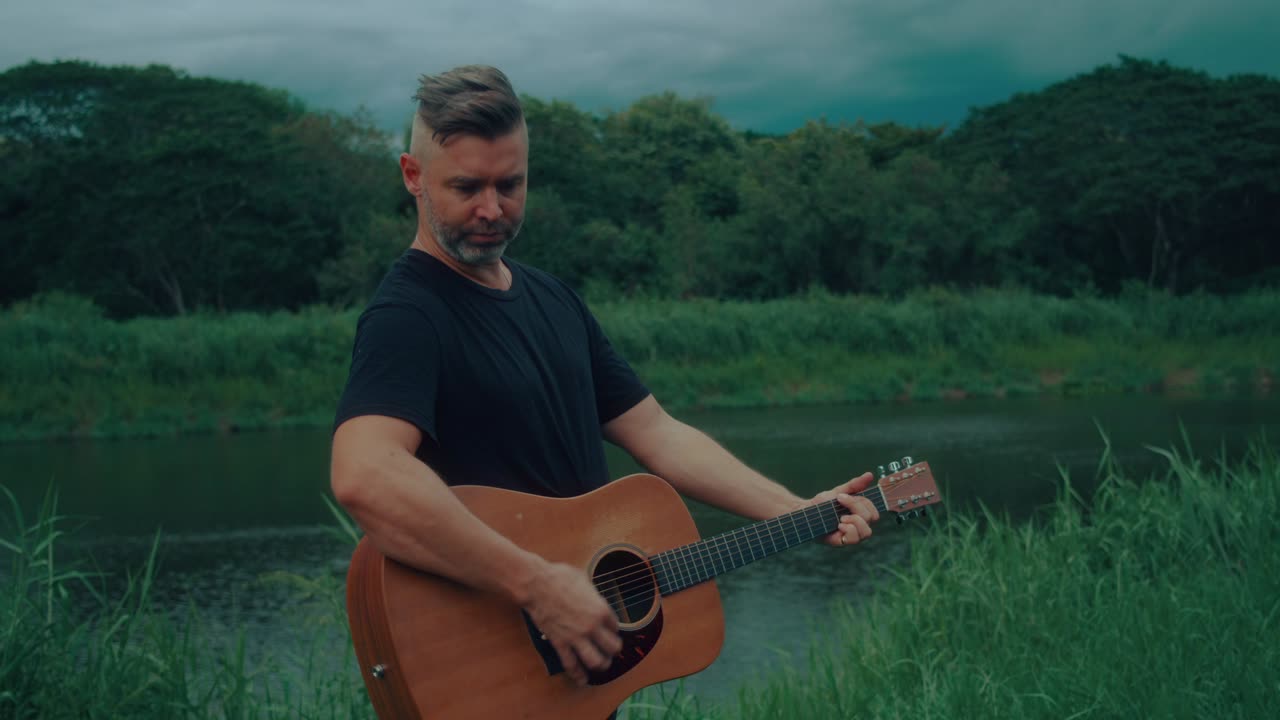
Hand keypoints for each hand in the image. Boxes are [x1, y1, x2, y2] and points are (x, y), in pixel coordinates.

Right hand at [522, 561, 620, 685]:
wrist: (536, 584)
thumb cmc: (559, 577)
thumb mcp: (585, 581)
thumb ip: (593, 595)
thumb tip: (594, 598)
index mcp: (601, 610)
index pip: (616, 627)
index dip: (613, 629)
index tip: (609, 630)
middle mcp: (592, 627)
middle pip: (612, 647)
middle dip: (613, 650)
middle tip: (611, 650)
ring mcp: (576, 637)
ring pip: (596, 661)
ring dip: (601, 665)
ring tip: (601, 664)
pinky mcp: (560, 643)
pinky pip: (571, 664)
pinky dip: (577, 675)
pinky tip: (582, 680)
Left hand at [808, 471, 879, 546]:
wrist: (804, 513)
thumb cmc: (821, 504)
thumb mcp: (838, 492)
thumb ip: (854, 486)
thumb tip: (870, 475)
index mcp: (860, 515)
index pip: (874, 511)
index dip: (863, 502)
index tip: (841, 496)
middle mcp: (858, 526)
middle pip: (872, 518)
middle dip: (857, 508)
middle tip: (840, 503)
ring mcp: (851, 535)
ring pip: (867, 532)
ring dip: (855, 521)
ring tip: (841, 517)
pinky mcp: (841, 542)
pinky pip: (854, 539)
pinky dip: (849, 530)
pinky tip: (839, 525)